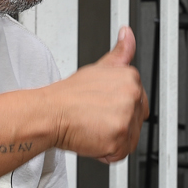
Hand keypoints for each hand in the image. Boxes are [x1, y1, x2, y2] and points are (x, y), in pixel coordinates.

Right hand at [48, 27, 146, 162]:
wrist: (49, 113)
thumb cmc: (69, 95)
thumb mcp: (98, 67)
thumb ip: (120, 52)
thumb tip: (127, 33)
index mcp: (130, 77)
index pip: (138, 102)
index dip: (119, 109)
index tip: (103, 108)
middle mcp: (132, 95)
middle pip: (136, 121)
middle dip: (117, 125)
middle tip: (95, 118)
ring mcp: (126, 117)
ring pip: (130, 139)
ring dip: (112, 140)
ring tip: (93, 128)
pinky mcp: (119, 138)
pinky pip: (119, 154)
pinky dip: (105, 152)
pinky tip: (92, 138)